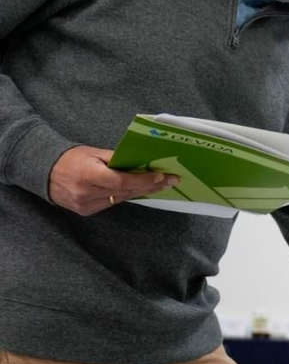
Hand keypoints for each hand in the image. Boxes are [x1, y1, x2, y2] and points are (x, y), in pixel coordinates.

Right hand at [49, 146, 178, 215]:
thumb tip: (140, 163)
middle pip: (126, 191)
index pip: (122, 181)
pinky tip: (139, 190)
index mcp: (88, 175)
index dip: (143, 180)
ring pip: (121, 198)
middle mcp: (87, 192)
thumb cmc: (71, 158)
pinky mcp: (86, 211)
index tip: (161, 176)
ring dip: (141, 191)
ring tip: (160, 184)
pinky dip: (125, 195)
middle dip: (150, 186)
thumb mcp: (94, 152)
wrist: (44, 171)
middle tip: (170, 181)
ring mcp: (86, 204)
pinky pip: (112, 203)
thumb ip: (117, 159)